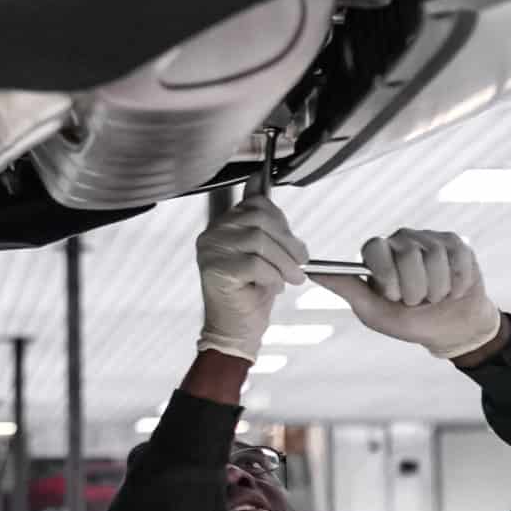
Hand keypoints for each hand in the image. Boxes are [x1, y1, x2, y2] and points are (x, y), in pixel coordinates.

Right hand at [195, 195, 308, 361]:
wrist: (237, 330)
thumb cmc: (250, 294)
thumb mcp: (261, 250)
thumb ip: (260, 218)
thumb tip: (258, 179)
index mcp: (220, 226)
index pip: (255, 205)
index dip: (282, 223)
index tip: (292, 244)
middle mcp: (211, 236)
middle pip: (259, 220)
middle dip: (288, 243)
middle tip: (300, 264)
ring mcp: (210, 253)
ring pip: (259, 241)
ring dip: (284, 263)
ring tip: (291, 278)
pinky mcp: (216, 271)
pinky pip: (255, 263)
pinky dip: (272, 276)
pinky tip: (273, 287)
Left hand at [315, 229, 503, 359]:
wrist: (450, 328)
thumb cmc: (408, 321)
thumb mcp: (373, 311)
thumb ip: (346, 288)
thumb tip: (309, 272)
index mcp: (376, 254)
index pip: (375, 248)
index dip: (387, 275)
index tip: (393, 297)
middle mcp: (400, 240)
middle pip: (407, 254)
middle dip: (415, 288)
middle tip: (416, 301)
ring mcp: (429, 239)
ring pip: (435, 257)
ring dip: (437, 288)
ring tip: (434, 297)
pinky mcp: (456, 244)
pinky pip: (458, 258)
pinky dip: (457, 283)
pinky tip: (453, 290)